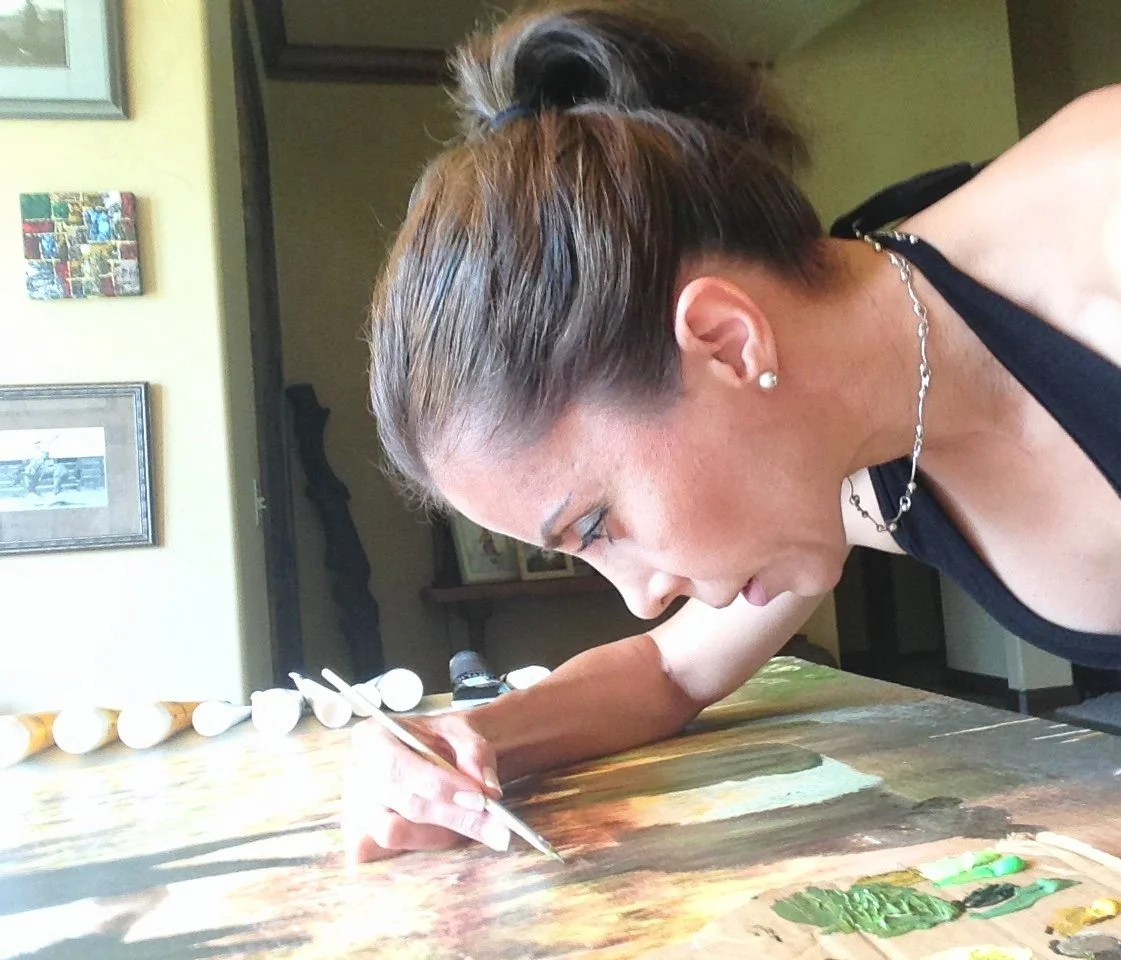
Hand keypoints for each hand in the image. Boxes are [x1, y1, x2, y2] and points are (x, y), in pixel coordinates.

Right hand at [343, 711, 507, 862]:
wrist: (439, 753)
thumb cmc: (443, 740)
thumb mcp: (462, 731)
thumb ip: (475, 753)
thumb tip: (487, 789)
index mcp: (373, 737)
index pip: (399, 767)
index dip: (440, 787)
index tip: (480, 799)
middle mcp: (358, 774)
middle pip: (400, 803)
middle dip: (452, 817)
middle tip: (495, 826)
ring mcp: (358, 808)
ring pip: (393, 833)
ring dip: (441, 835)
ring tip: (479, 827)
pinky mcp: (364, 836)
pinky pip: (390, 852)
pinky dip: (424, 846)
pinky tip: (452, 834)